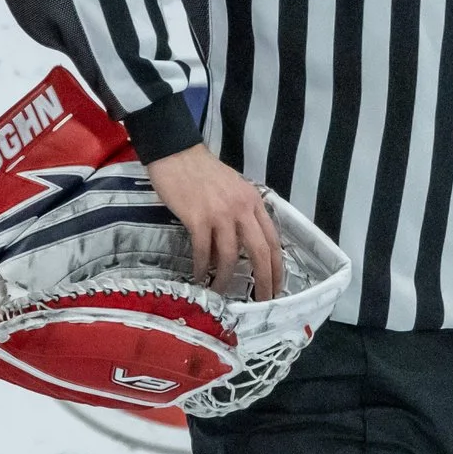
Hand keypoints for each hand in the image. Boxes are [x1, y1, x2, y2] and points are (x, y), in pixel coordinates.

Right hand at [143, 145, 282, 301]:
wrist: (176, 153)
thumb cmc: (203, 171)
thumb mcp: (234, 187)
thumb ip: (243, 212)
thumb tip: (245, 243)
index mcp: (253, 201)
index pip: (273, 239)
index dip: (277, 267)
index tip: (276, 286)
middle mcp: (242, 208)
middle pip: (260, 251)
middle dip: (263, 280)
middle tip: (261, 300)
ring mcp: (220, 213)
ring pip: (231, 255)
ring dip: (225, 278)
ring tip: (219, 291)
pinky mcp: (197, 218)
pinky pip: (204, 251)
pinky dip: (202, 267)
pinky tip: (199, 276)